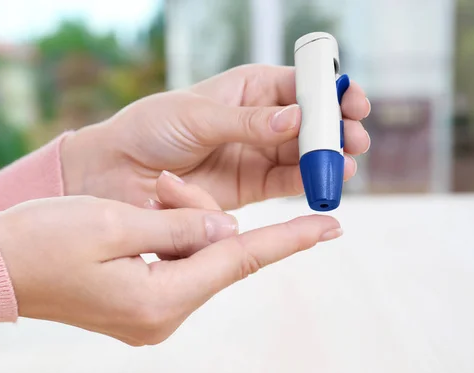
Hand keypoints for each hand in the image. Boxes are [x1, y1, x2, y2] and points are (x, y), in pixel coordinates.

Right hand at [0, 173, 341, 345]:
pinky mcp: (135, 306)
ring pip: (192, 259)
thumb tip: (228, 230)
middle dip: (203, 215)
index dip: (289, 240)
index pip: (240, 262)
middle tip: (168, 184)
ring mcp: (147, 316)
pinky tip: (146, 217)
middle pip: (214, 258)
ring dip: (182, 222)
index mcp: (158, 301)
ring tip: (151, 195)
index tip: (332, 225)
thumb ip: (181, 226)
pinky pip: (172, 267)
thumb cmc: (44, 240)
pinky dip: (168, 237)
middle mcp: (160, 318)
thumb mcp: (115, 222)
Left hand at [62, 64, 370, 209]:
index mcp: (246, 88)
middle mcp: (257, 120)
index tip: (352, 101)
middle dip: (335, 128)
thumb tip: (296, 117)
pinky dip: (307, 181)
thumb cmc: (150, 129)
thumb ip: (246, 122)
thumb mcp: (198, 116)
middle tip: (355, 137)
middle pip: (309, 121)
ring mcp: (255, 153)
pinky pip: (287, 181)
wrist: (118, 170)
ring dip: (327, 156)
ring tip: (347, 161)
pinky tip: (327, 179)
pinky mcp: (250, 186)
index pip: (299, 85)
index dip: (329, 92)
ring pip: (303, 152)